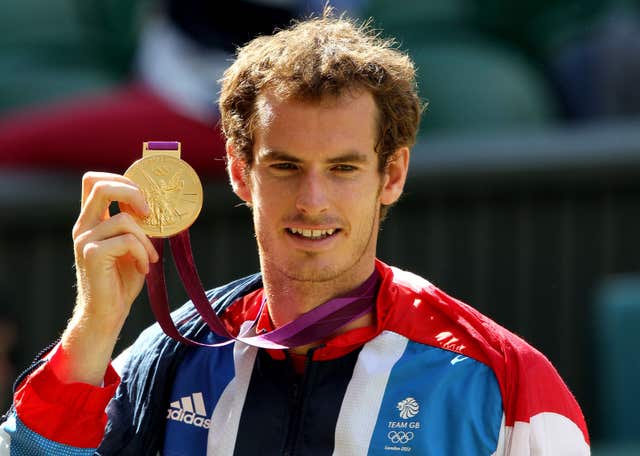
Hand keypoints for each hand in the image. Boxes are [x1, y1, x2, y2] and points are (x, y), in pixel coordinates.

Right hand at [57, 172, 158, 384]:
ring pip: (124, 218)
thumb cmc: (121, 281)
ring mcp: (85, 239)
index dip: (120, 179)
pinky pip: (128, 240)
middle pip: (101, 186)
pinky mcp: (92, 253)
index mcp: (91, 221)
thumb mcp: (133, 247)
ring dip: (146, 239)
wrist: (107, 313)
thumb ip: (137, 225)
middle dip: (132, 192)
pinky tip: (144, 267)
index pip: (94, 182)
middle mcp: (83, 226)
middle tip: (149, 212)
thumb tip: (157, 206)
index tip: (143, 197)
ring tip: (149, 258)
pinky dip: (143, 253)